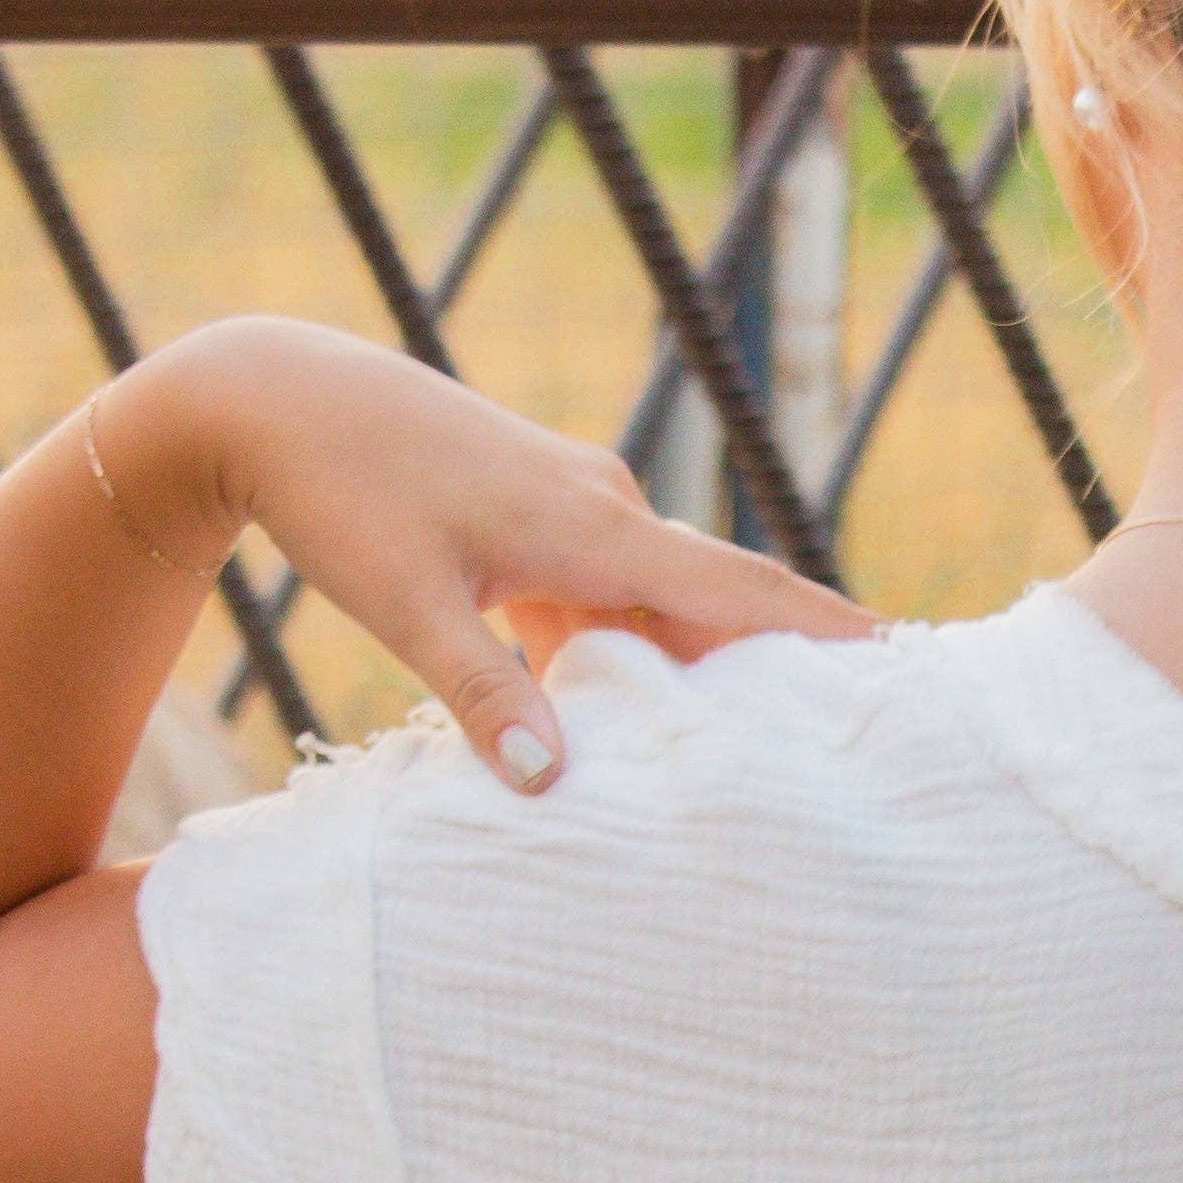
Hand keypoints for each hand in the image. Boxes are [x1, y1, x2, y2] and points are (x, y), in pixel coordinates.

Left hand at [111, 318, 876, 789]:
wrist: (274, 398)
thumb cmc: (339, 494)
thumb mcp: (407, 603)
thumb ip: (482, 693)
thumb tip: (552, 783)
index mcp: (594, 526)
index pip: (740, 588)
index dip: (826, 629)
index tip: (908, 663)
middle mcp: (604, 508)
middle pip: (717, 598)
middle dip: (783, 663)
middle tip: (856, 731)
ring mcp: (571, 506)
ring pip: (656, 600)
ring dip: (692, 666)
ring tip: (747, 745)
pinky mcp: (532, 514)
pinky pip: (604, 591)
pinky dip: (623, 647)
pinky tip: (614, 711)